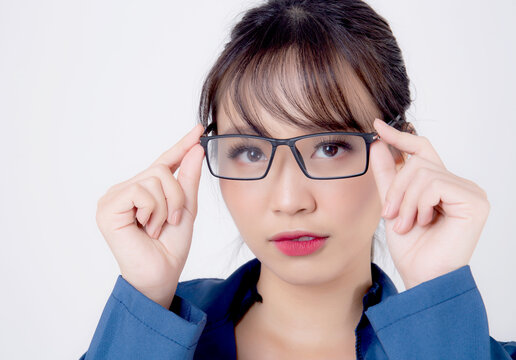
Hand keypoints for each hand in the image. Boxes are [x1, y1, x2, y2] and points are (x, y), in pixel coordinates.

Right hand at [95, 124, 204, 306]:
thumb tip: (195, 149)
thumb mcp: (186, 208)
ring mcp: (114, 197)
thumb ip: (188, 179)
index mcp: (145, 190)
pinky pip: (141, 191)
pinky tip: (145, 227)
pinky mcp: (108, 207)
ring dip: (165, 207)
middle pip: (161, 169)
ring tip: (156, 227)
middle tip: (171, 220)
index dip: (181, 145)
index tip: (199, 129)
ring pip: (154, 178)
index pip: (164, 162)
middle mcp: (127, 189)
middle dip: (177, 196)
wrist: (161, 274)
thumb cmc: (171, 246)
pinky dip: (152, 210)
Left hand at [369, 118, 489, 288]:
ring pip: (423, 173)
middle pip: (418, 161)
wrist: (421, 275)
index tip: (377, 126)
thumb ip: (388, 176)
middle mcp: (459, 184)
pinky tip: (423, 222)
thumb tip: (379, 145)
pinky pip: (434, 184)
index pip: (421, 150)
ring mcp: (470, 191)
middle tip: (391, 215)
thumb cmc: (411, 246)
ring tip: (405, 223)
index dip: (399, 136)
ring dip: (405, 200)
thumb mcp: (392, 204)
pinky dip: (420, 203)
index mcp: (442, 184)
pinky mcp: (474, 201)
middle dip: (396, 188)